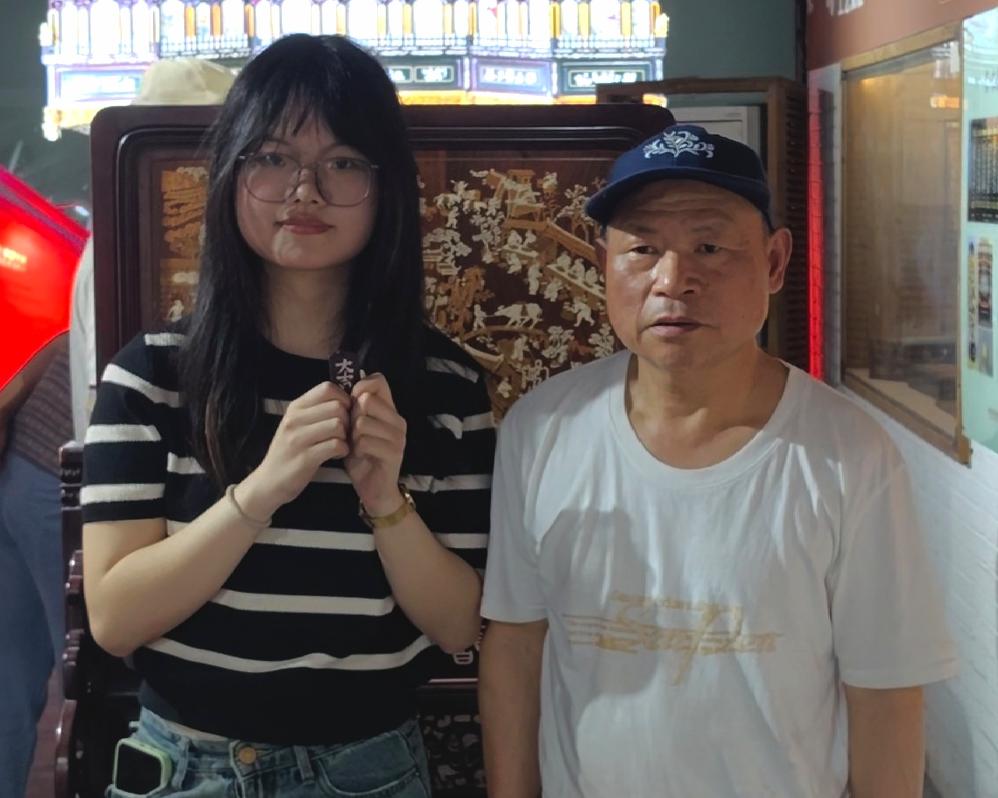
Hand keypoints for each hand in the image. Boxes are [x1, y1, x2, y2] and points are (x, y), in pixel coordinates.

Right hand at [247, 381, 351, 512]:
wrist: (269, 482)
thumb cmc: (288, 451)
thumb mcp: (296, 425)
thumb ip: (316, 411)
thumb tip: (345, 399)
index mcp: (295, 408)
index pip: (327, 388)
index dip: (343, 398)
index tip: (344, 412)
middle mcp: (295, 419)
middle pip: (337, 406)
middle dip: (348, 419)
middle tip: (344, 432)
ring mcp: (298, 438)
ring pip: (338, 424)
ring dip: (345, 436)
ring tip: (340, 443)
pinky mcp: (305, 458)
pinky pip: (336, 445)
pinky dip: (343, 450)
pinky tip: (337, 454)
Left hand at [345, 373, 406, 515]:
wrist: (375, 490)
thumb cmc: (362, 457)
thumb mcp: (356, 429)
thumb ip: (354, 408)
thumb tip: (343, 385)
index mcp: (390, 410)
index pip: (378, 380)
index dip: (360, 387)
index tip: (351, 404)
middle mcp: (398, 420)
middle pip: (366, 400)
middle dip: (351, 416)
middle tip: (352, 433)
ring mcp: (398, 436)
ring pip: (362, 421)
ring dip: (352, 436)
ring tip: (355, 446)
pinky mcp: (394, 453)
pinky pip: (365, 442)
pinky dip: (356, 450)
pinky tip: (359, 456)